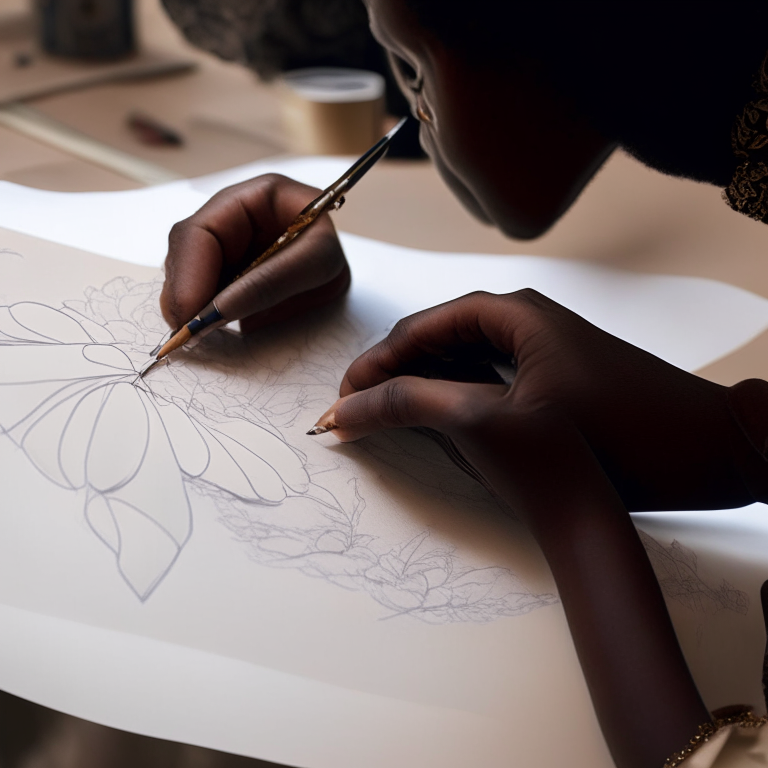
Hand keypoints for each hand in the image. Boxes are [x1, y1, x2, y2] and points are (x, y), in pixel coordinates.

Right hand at [160, 174, 349, 332]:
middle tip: (186, 335)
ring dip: (187, 307)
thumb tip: (218, 310)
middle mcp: (228, 219)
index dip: (189, 273)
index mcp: (253, 198)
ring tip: (197, 337)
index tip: (190, 313)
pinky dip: (199, 315)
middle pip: (184, 254)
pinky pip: (198, 293)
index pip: (201, 231)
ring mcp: (221, 246)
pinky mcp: (220, 273)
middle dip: (182, 295)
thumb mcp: (319, 262)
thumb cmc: (335, 255)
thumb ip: (271, 282)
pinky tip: (205, 333)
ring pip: (185, 275)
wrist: (342, 272)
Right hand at [312, 289, 755, 517]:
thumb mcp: (498, 422)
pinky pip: (489, 381)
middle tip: (360, 417)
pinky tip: (444, 429)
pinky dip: (459, 403)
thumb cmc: (615, 435)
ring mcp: (541, 350)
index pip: (418, 330)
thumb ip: (417, 408)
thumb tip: (352, 409)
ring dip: (425, 393)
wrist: (708, 455)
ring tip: (391, 425)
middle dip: (394, 379)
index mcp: (511, 314)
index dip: (373, 366)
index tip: (342, 401)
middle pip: (437, 343)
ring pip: (462, 364)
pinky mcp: (555, 378)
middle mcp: (524, 321)